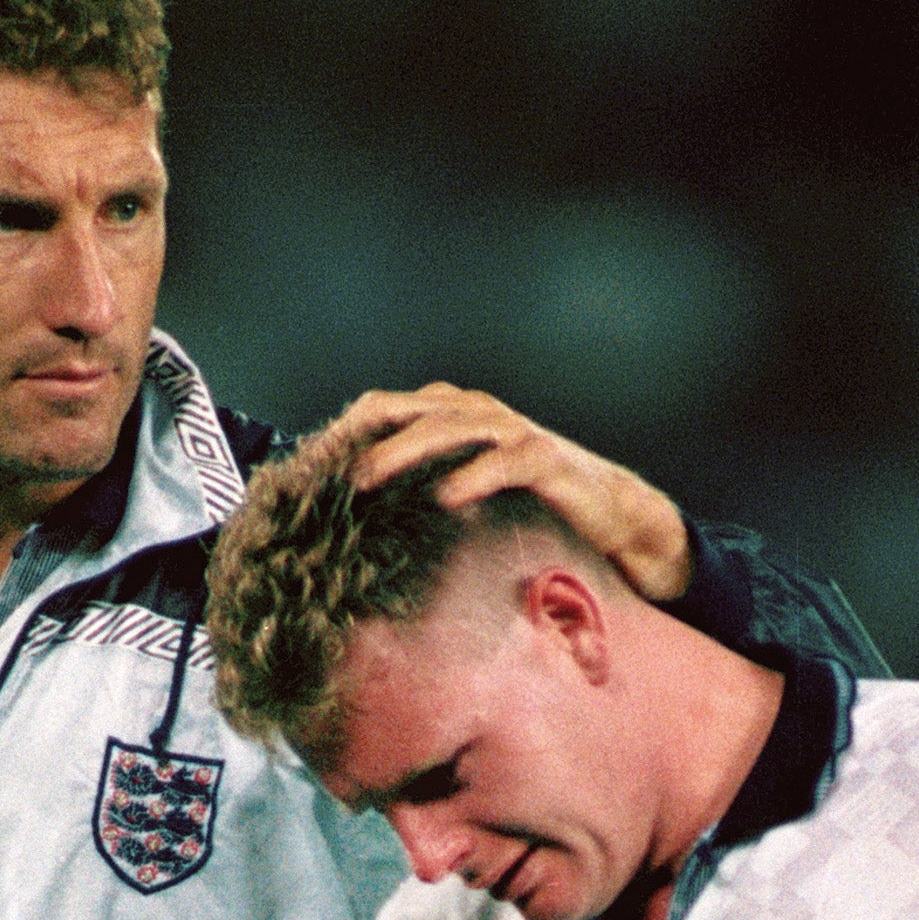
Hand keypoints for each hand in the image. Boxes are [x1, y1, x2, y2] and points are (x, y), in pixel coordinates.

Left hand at [338, 383, 693, 607]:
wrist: (609, 511)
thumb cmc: (532, 500)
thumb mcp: (468, 484)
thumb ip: (424, 481)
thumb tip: (360, 505)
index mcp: (454, 412)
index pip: (388, 408)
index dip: (347, 430)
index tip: (308, 463)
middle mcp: (479, 411)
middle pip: (411, 413)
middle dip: (364, 437)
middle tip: (326, 468)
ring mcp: (513, 430)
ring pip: (449, 429)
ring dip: (404, 452)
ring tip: (368, 478)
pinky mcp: (544, 458)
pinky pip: (503, 462)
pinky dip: (473, 476)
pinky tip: (446, 497)